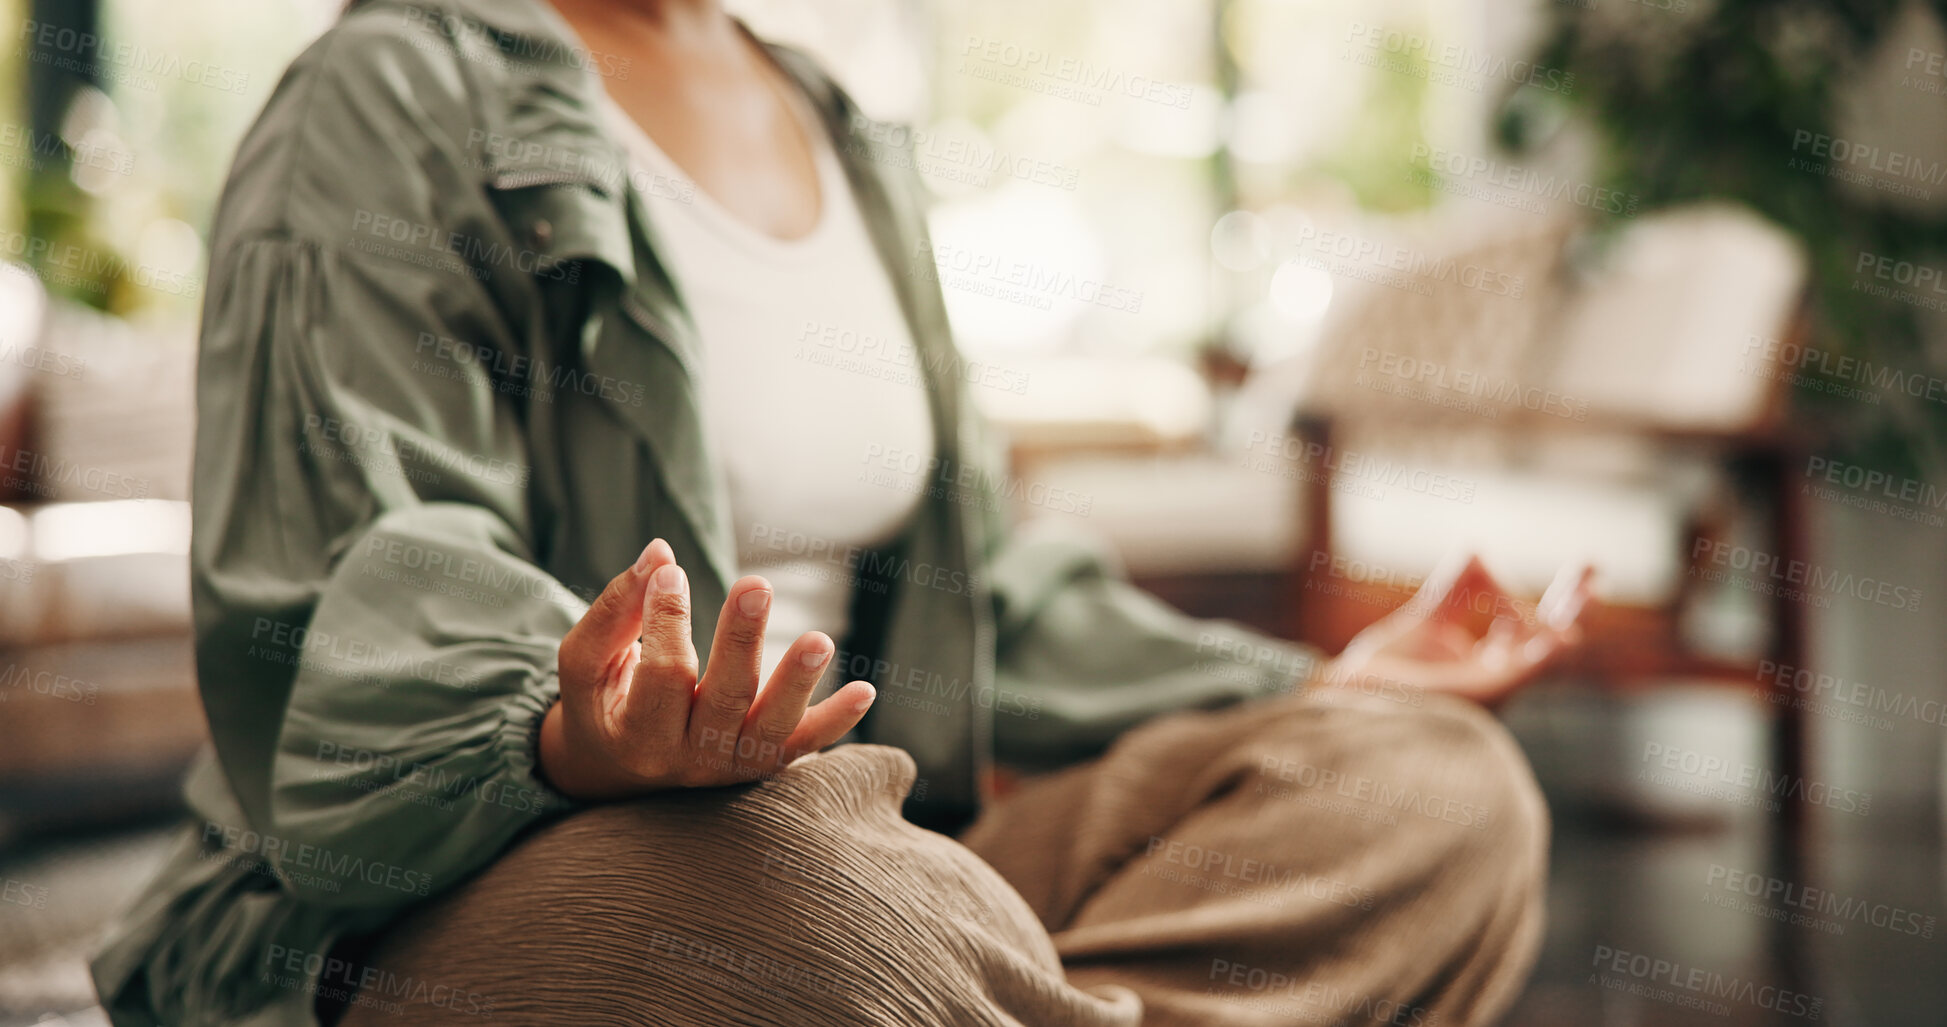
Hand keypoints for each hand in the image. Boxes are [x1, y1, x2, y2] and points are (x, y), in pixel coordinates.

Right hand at [538, 538, 876, 800]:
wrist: (615, 773)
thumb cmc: (601, 703)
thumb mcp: (586, 664)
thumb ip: (615, 610)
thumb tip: (660, 553)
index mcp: (636, 735)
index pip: (662, 674)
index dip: (667, 620)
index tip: (671, 571)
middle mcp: (687, 759)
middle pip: (723, 699)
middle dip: (742, 641)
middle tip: (756, 585)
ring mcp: (730, 766)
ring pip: (770, 728)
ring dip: (797, 683)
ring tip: (819, 640)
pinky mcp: (763, 764)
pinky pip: (805, 747)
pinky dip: (837, 721)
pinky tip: (866, 690)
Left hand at [1324, 554, 1593, 708]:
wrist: (1345, 700)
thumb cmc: (1380, 676)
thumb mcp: (1423, 623)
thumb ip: (1453, 592)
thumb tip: (1476, 550)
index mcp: (1487, 666)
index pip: (1533, 627)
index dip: (1555, 597)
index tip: (1554, 563)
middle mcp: (1496, 681)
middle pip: (1547, 640)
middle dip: (1573, 605)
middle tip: (1596, 568)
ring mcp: (1490, 693)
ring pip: (1540, 658)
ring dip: (1562, 623)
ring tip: (1589, 590)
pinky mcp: (1475, 701)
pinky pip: (1517, 679)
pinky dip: (1541, 658)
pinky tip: (1562, 637)